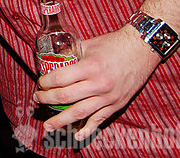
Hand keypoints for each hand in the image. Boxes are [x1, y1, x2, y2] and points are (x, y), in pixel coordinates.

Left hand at [34, 26, 159, 140]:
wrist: (142, 49)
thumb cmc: (113, 44)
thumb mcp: (89, 45)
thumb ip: (72, 53)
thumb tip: (53, 59)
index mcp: (90, 67)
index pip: (60, 79)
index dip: (45, 83)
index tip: (40, 84)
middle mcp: (99, 84)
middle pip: (66, 97)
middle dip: (47, 100)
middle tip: (37, 100)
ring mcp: (108, 96)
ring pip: (80, 112)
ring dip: (61, 120)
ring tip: (48, 125)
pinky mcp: (117, 104)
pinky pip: (100, 119)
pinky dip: (88, 129)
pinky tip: (77, 135)